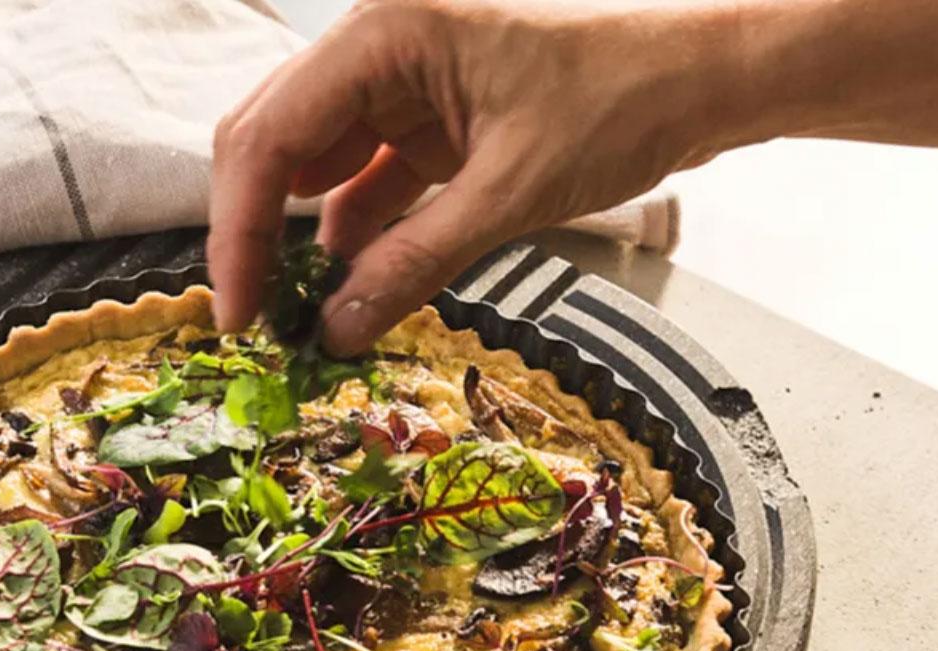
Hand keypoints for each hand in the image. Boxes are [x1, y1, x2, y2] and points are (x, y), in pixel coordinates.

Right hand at [207, 0, 754, 352]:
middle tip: (255, 323)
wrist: (701, 82)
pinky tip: (353, 290)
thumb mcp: (511, 194)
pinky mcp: (432, 125)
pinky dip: (357, 238)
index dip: (240, 228)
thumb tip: (336, 330)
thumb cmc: (621, 101)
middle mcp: (377, 50)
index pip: (270, 135)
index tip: (237, 311)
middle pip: (276, 145)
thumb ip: (415, 263)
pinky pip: (368, 184)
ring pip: (316, 168)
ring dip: (304, 242)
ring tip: (301, 320)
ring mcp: (402, 87)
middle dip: (258, 235)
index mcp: (382, 33)